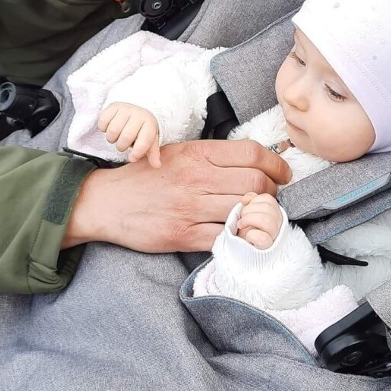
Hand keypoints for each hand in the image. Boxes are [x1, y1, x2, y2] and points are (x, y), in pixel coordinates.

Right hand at [63, 140, 291, 252]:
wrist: (106, 202)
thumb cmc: (146, 175)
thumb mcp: (178, 153)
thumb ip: (212, 157)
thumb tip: (254, 163)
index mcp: (197, 153)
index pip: (253, 154)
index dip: (277, 165)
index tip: (283, 174)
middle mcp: (196, 178)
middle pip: (256, 183)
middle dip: (273, 192)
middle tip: (271, 198)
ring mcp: (190, 208)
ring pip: (245, 210)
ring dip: (260, 216)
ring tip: (258, 217)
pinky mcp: (183, 235)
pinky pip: (226, 238)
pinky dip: (240, 238)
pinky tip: (241, 235)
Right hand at [99, 102, 161, 167]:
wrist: (137, 109)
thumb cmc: (142, 129)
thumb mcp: (150, 141)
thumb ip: (153, 154)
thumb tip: (157, 165)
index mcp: (149, 124)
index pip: (144, 141)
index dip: (137, 152)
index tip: (132, 158)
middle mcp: (138, 114)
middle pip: (125, 138)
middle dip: (121, 146)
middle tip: (122, 145)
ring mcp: (125, 109)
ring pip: (112, 131)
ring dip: (111, 139)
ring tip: (116, 137)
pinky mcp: (113, 106)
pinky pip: (103, 122)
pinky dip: (103, 128)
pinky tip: (109, 127)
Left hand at [236, 192, 282, 248]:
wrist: (242, 252)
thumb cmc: (246, 232)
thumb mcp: (248, 214)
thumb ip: (250, 203)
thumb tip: (246, 199)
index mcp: (274, 215)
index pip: (268, 200)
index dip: (255, 200)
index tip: (245, 205)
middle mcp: (278, 225)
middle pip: (268, 208)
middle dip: (249, 210)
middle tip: (241, 219)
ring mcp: (274, 237)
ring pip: (267, 221)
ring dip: (249, 220)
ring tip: (241, 225)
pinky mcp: (267, 249)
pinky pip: (262, 238)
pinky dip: (252, 235)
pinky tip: (248, 237)